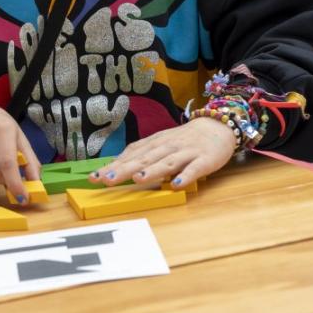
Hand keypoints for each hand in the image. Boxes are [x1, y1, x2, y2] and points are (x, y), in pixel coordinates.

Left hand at [90, 118, 236, 188]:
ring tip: (137, 179)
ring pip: (166, 162)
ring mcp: (185, 152)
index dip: (113, 166)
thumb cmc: (184, 140)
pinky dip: (186, 176)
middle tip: (107, 179)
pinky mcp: (204, 160)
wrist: (217, 127)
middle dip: (125, 169)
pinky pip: (194, 169)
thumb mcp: (160, 143)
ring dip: (152, 170)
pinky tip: (176, 185)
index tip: (95, 177)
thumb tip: (116, 166)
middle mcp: (167, 146)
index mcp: (154, 144)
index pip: (130, 155)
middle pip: (144, 159)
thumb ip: (142, 154)